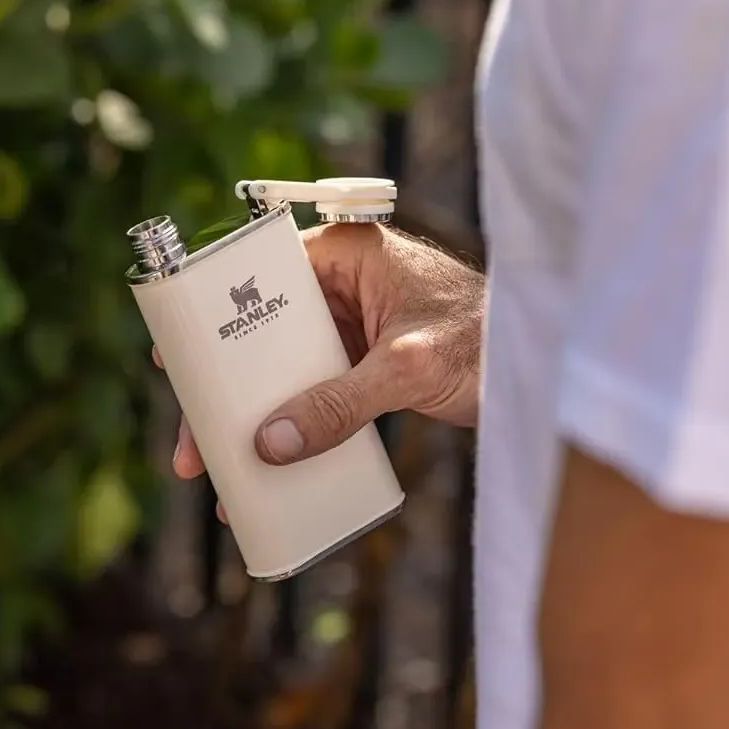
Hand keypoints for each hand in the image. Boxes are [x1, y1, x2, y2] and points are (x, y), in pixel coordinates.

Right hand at [161, 223, 483, 486]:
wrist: (552, 363)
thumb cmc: (492, 336)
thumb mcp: (406, 370)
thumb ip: (339, 405)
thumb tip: (269, 444)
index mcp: (348, 255)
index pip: (261, 277)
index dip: (214, 320)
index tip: (176, 363)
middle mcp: (345, 285)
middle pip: (263, 335)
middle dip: (228, 393)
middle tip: (192, 446)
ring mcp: (358, 326)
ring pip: (286, 371)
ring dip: (257, 419)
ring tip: (221, 473)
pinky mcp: (373, 364)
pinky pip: (319, 393)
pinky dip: (297, 428)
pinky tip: (275, 471)